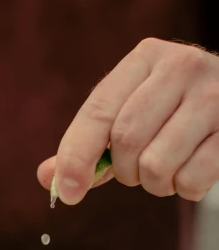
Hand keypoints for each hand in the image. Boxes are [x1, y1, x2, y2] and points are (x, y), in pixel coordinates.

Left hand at [37, 38, 218, 203]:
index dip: (76, 156)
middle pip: (126, 139)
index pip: (98, 111)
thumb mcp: (132, 114)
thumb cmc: (176, 113)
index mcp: (146, 58)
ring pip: (157, 164)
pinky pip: (193, 178)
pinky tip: (192, 172)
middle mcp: (182, 66)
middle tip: (136, 172)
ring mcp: (214, 95)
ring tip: (166, 172)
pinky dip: (185, 189)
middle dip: (124, 172)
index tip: (68, 192)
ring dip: (154, 185)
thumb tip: (47, 178)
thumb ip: (89, 145)